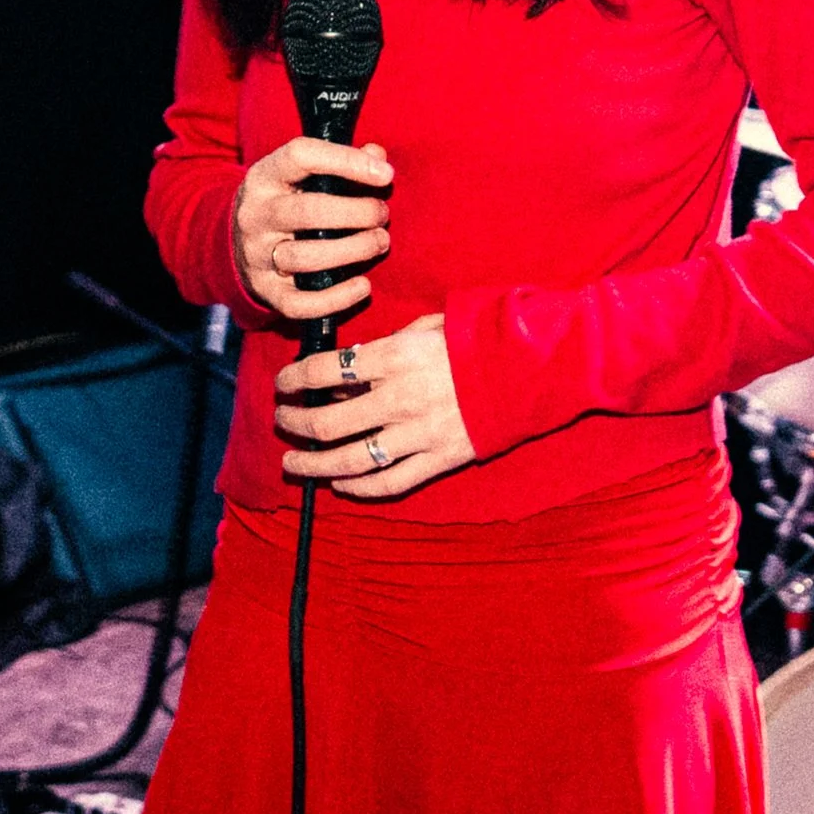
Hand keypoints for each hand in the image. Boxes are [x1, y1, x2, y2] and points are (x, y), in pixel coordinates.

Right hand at [231, 138, 392, 322]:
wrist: (233, 244)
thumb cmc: (284, 202)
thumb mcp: (300, 175)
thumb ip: (340, 162)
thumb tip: (378, 157)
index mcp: (264, 177)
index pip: (301, 156)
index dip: (346, 161)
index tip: (385, 173)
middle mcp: (255, 215)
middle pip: (307, 211)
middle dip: (356, 212)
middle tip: (382, 214)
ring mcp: (257, 256)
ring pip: (305, 258)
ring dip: (353, 251)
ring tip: (379, 242)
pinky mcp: (266, 291)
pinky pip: (300, 303)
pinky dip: (336, 298)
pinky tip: (364, 286)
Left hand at [277, 313, 473, 499]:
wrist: (530, 371)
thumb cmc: (477, 342)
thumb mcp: (428, 326)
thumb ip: (387, 344)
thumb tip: (349, 365)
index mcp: (394, 358)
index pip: (323, 371)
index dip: (293, 379)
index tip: (283, 384)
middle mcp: (398, 399)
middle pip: (326, 422)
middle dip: (294, 424)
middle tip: (283, 421)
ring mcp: (417, 434)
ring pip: (349, 460)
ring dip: (314, 465)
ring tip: (295, 464)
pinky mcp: (438, 459)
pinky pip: (389, 483)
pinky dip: (360, 488)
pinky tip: (341, 485)